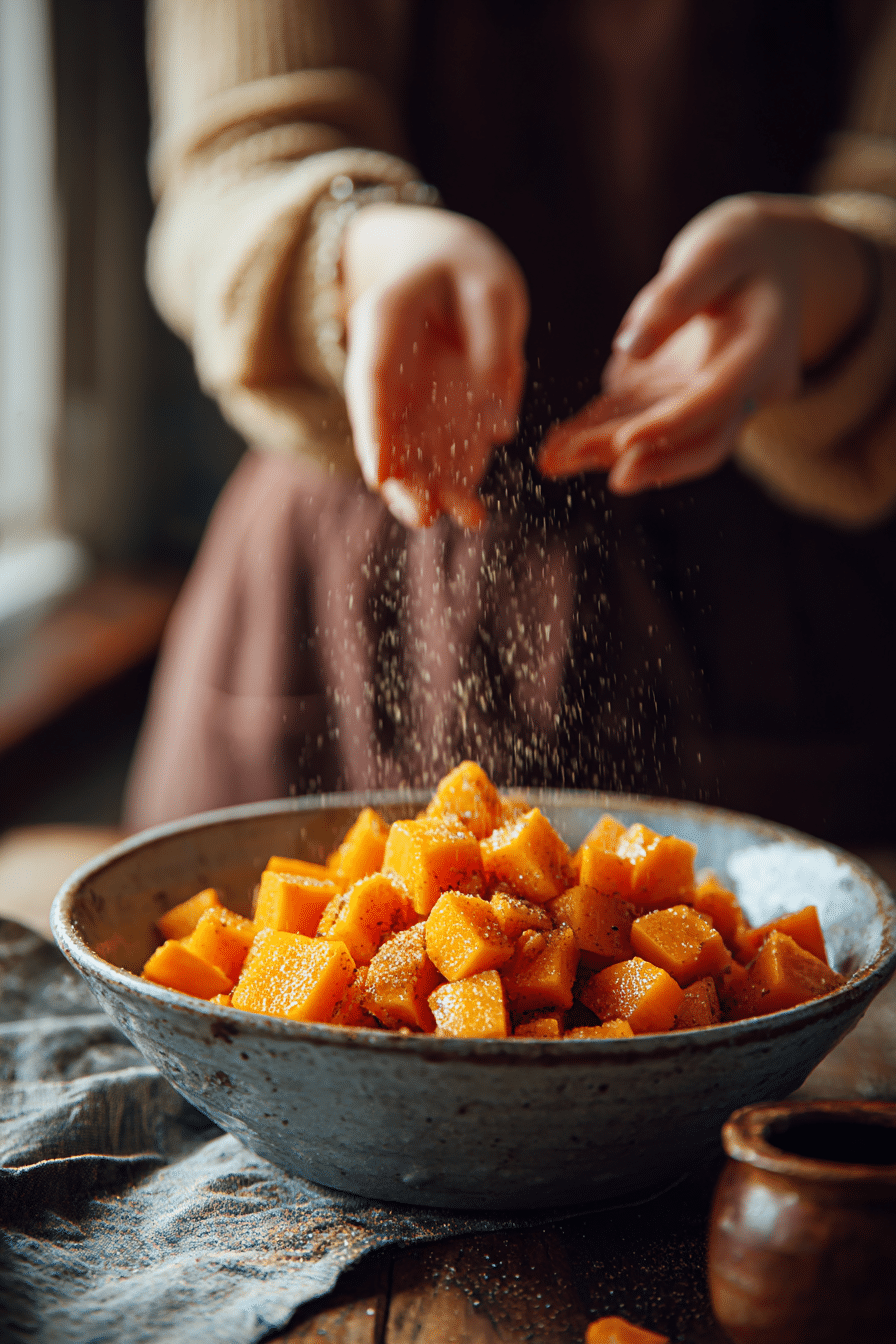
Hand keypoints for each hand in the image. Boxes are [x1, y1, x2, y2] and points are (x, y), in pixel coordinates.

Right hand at [342, 203, 527, 527]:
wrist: (452, 272)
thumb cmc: (466, 271)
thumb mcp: (488, 286)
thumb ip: (492, 340)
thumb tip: (500, 420)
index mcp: (383, 325)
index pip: (372, 384)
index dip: (375, 434)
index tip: (381, 474)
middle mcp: (393, 374)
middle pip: (389, 435)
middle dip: (404, 481)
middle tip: (422, 516)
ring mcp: (416, 402)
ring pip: (418, 454)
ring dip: (437, 491)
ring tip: (467, 519)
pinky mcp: (445, 419)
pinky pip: (449, 454)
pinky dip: (460, 482)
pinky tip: (473, 510)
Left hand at [538, 194, 870, 492]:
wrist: (768, 260)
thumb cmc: (743, 245)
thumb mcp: (714, 250)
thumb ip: (677, 294)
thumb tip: (631, 347)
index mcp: (764, 349)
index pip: (719, 398)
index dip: (672, 424)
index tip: (625, 441)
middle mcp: (746, 389)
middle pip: (704, 441)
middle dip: (652, 462)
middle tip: (607, 480)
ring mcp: (712, 401)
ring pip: (665, 443)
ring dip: (611, 455)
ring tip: (554, 461)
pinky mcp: (678, 399)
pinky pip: (640, 423)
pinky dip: (600, 437)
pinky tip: (557, 450)